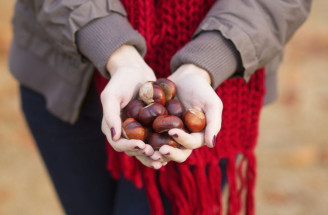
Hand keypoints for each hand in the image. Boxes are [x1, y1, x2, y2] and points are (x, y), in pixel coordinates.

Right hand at [101, 45, 161, 168]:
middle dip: (144, 155)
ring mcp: (138, 129)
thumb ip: (110, 115)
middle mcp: (125, 132)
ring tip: (164, 159)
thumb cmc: (120, 81)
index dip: (130, 147)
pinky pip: (155, 138)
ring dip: (153, 155)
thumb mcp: (111, 95)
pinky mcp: (149, 125)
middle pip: (133, 150)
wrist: (134, 69)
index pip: (119, 143)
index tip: (142, 145)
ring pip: (145, 148)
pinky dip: (162, 145)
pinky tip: (172, 148)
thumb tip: (114, 136)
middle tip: (157, 156)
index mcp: (112, 127)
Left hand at [153, 64, 222, 162]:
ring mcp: (169, 134)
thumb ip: (214, 123)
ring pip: (162, 149)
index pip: (190, 144)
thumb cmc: (202, 89)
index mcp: (197, 136)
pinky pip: (150, 136)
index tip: (173, 132)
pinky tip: (136, 138)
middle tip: (158, 151)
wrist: (185, 77)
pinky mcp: (157, 127)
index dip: (183, 141)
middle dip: (168, 153)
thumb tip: (211, 144)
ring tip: (146, 149)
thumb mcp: (212, 104)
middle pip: (177, 152)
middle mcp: (183, 138)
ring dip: (155, 152)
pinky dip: (145, 140)